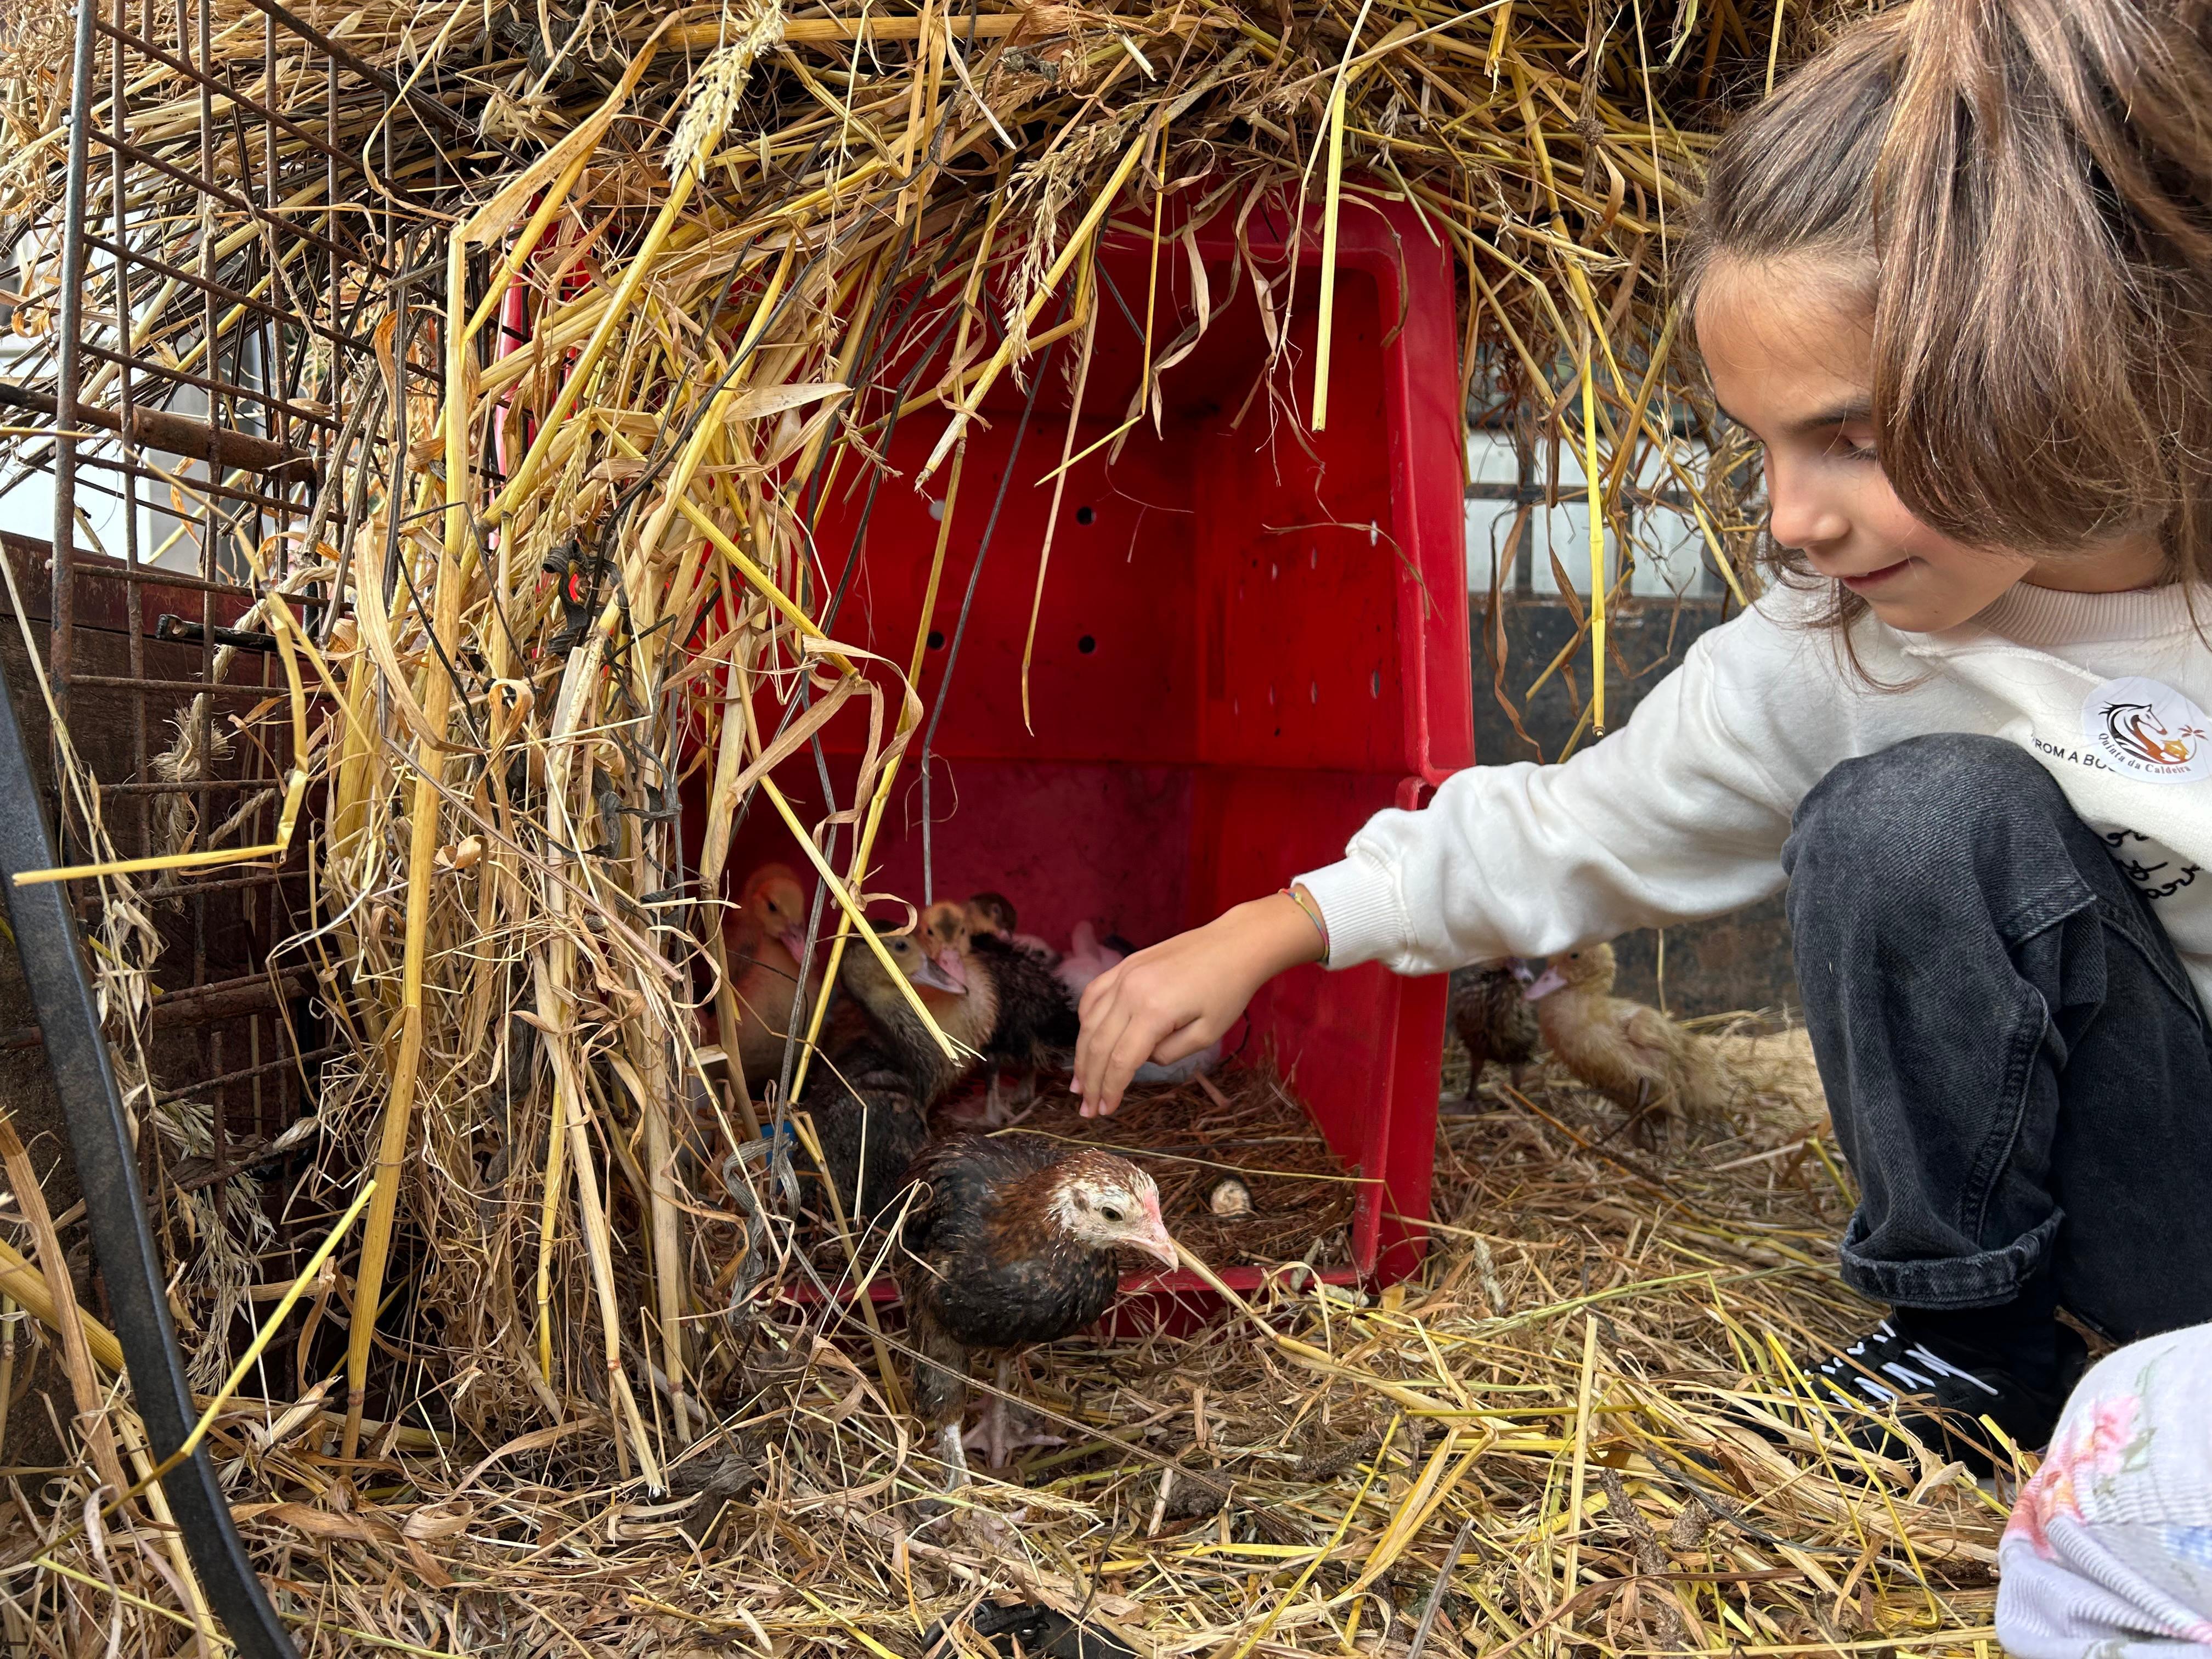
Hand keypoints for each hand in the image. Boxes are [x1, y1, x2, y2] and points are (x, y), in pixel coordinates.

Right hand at [1071, 892, 1325, 1117]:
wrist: (1234, 945)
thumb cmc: (1227, 991)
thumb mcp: (1208, 1034)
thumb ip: (1169, 1054)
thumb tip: (1142, 1058)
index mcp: (1154, 1011)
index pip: (1121, 1061)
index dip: (1110, 1089)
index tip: (1105, 1111)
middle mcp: (1130, 991)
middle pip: (1098, 1044)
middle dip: (1090, 1080)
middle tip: (1086, 1108)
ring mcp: (1123, 975)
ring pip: (1089, 1022)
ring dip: (1081, 1055)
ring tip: (1078, 1082)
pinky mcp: (1125, 965)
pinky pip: (1093, 995)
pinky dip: (1084, 1020)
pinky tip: (1085, 1038)